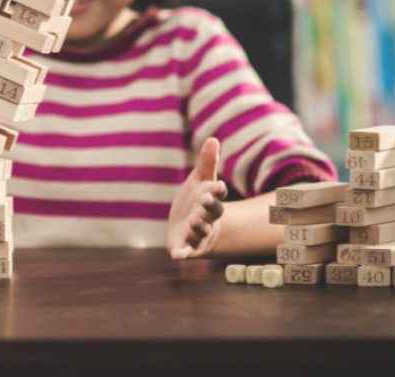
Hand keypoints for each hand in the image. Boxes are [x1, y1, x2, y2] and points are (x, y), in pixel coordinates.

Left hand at [167, 137, 227, 259]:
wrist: (192, 225)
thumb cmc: (197, 199)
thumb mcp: (200, 180)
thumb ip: (207, 162)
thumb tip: (213, 139)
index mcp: (211, 199)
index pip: (217, 195)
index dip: (217, 191)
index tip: (218, 186)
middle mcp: (208, 217)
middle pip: (212, 213)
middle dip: (209, 207)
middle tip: (204, 201)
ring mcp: (198, 233)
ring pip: (200, 231)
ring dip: (198, 227)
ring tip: (194, 221)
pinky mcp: (187, 246)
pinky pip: (186, 250)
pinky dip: (182, 253)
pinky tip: (176, 255)